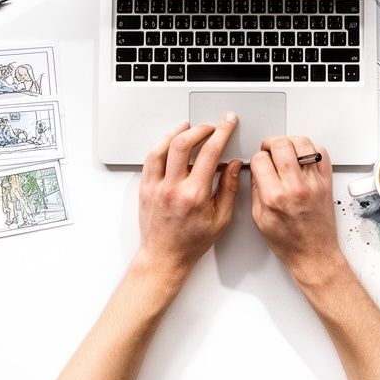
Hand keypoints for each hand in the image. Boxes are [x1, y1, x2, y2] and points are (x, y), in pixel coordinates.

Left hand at [137, 114, 241, 281]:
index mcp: (194, 196)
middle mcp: (172, 189)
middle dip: (200, 128)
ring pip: (162, 147)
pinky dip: (161, 145)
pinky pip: (151, 158)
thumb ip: (229, 188)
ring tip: (189, 126)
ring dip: (177, 132)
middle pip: (183, 143)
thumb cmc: (191, 242)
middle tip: (211, 126)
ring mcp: (155, 187)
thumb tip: (234, 165)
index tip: (227, 123)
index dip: (221, 132)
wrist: (165, 257)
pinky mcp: (145, 188)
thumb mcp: (221, 219)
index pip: (210, 153)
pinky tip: (170, 142)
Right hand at [250, 136, 344, 285]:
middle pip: (281, 145)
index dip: (256, 158)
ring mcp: (314, 183)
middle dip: (271, 143)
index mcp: (275, 197)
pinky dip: (311, 150)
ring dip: (291, 142)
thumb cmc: (289, 242)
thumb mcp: (259, 218)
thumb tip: (256, 170)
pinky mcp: (327, 182)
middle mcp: (296, 187)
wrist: (314, 254)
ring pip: (303, 143)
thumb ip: (256, 190)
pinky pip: (321, 153)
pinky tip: (303, 157)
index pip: (260, 160)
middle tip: (269, 150)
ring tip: (286, 149)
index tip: (258, 163)